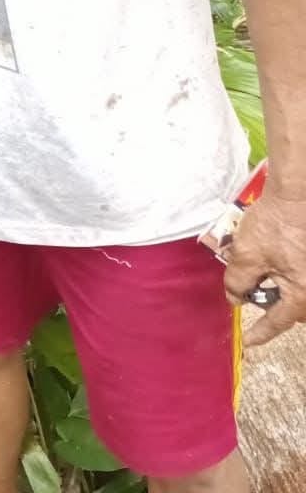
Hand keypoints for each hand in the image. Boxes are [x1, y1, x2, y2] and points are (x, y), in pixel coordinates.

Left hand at [224, 191, 305, 345]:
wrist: (299, 193)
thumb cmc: (275, 224)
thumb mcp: (246, 255)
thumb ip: (238, 282)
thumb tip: (235, 299)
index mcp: (303, 292)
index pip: (279, 321)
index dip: (262, 332)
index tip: (250, 342)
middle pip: (296, 309)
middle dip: (277, 309)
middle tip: (254, 298)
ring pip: (301, 293)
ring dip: (285, 291)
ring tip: (264, 278)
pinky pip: (303, 277)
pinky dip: (292, 278)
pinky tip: (275, 262)